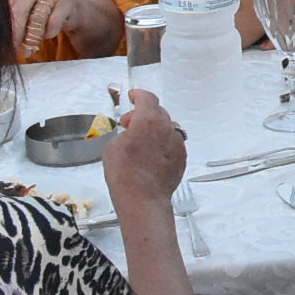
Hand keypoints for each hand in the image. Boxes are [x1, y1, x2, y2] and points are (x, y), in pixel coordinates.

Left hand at [7, 0, 70, 56]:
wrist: (73, 8)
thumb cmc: (43, 11)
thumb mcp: (25, 11)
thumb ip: (10, 19)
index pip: (6, 5)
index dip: (2, 24)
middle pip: (19, 9)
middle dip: (15, 32)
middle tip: (13, 47)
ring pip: (36, 17)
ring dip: (32, 35)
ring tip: (31, 46)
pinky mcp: (67, 1)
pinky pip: (54, 20)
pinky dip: (49, 31)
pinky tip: (48, 35)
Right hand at [98, 90, 186, 210]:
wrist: (143, 200)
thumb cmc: (126, 175)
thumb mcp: (113, 147)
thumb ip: (125, 132)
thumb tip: (131, 134)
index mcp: (149, 121)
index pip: (147, 98)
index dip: (139, 95)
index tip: (134, 95)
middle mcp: (167, 129)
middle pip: (158, 113)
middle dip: (143, 116)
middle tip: (129, 124)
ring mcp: (177, 143)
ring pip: (166, 129)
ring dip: (153, 131)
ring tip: (139, 143)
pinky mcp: (181, 158)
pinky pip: (172, 144)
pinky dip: (161, 145)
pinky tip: (149, 157)